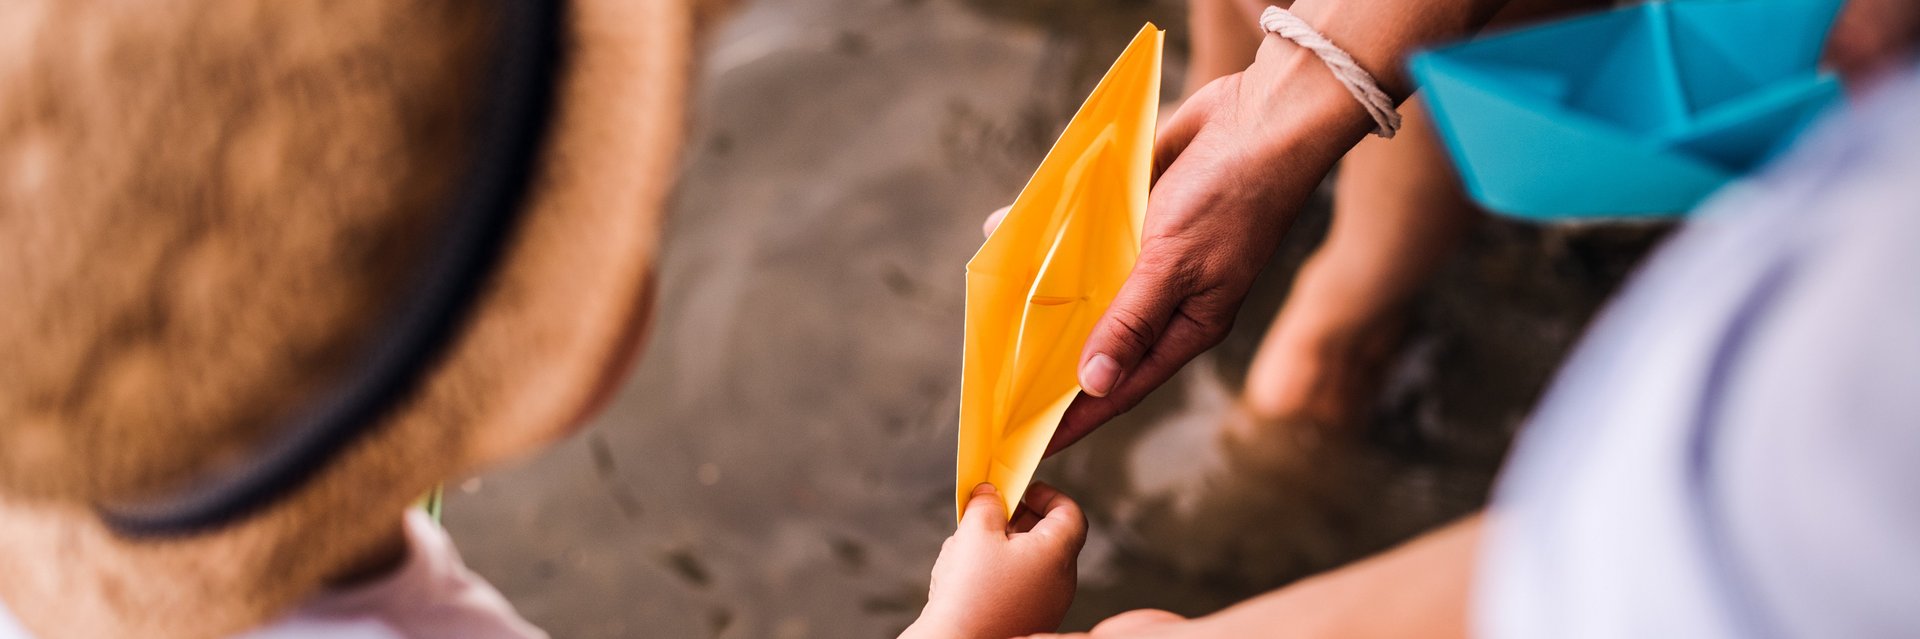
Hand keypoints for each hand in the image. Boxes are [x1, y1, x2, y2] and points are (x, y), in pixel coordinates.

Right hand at [904, 482, 1087, 638]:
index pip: (1071, 514)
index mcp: (1057, 555)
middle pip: (1051, 538)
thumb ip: (986, 504)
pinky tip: (971, 577)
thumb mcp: (975, 532)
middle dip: (1021, 521)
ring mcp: (1047, 605)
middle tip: (993, 515)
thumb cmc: (970, 595)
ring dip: (1007, 547)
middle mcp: (1060, 582)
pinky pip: (1022, 587)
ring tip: (974, 548)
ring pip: (1033, 563)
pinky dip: (1002, 574)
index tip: (1025, 491)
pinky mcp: (1029, 620)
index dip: (1049, 496)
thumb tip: (990, 494)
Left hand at [985, 37, 1375, 455]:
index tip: (1033, 440)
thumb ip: (1130, 321)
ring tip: (995, 305)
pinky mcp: (1140, 212)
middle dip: (1054, 355)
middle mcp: (1168, 295)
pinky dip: (1057, 236)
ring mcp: (1153, 253)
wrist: (1265, 115)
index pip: (1123, 384)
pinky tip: (1016, 229)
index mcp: (1188, 324)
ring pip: (1091, 284)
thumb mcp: (1176, 266)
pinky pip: (1090, 235)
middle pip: (1101, 337)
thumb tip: (1093, 382)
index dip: (1078, 413)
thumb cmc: (1234, 196)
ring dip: (1047, 289)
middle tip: (1000, 377)